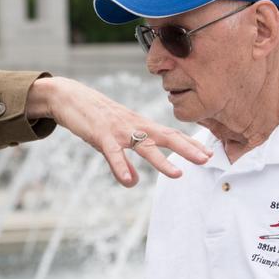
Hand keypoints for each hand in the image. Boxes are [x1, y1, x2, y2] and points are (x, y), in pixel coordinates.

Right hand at [26, 77, 211, 186]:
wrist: (70, 96)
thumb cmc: (94, 118)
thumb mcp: (112, 140)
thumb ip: (125, 162)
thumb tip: (133, 182)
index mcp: (139, 125)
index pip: (170, 134)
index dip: (189, 143)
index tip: (208, 153)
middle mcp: (134, 126)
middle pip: (166, 137)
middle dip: (187, 148)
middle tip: (207, 159)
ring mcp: (118, 130)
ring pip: (144, 145)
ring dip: (161, 161)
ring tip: (177, 175)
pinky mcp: (101, 135)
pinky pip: (113, 153)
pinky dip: (121, 167)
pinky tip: (128, 181)